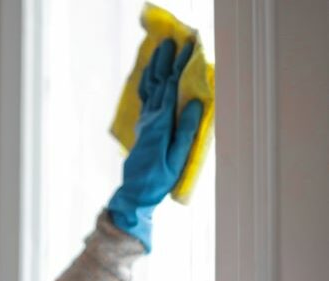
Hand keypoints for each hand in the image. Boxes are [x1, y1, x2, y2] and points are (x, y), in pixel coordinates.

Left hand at [107, 39, 202, 252]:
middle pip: (158, 83)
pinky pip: (145, 99)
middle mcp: (150, 119)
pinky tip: (150, 77)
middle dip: (166, 61)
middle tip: (172, 41)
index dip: (179, 67)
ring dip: (155, 68)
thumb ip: (186, 130)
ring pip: (149, 89)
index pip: (171, 88)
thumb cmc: (159, 178)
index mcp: (161, 123)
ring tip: (159, 51)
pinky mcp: (144, 128)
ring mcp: (145, 122)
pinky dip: (148, 83)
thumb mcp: (178, 157)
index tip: (188, 48)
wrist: (135, 191)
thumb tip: (194, 103)